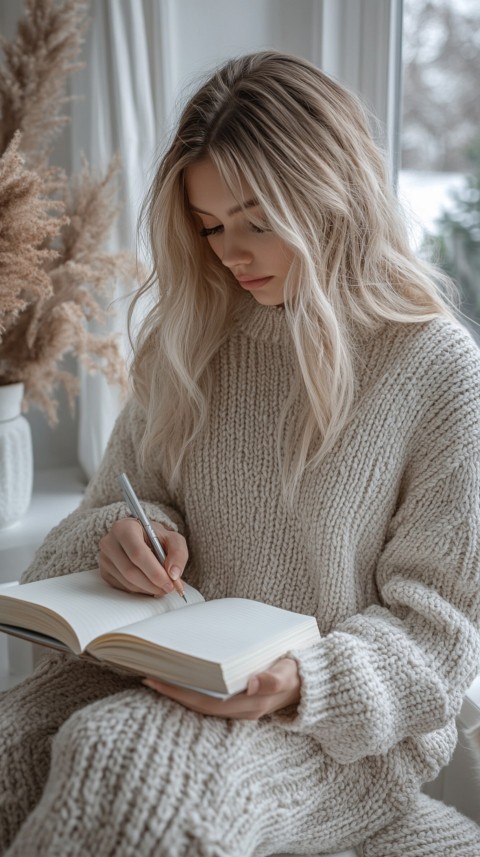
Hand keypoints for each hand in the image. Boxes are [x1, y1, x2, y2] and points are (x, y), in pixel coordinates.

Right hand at [99, 517, 187, 595]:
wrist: (140, 537)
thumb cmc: (155, 537)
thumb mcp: (171, 539)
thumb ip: (178, 553)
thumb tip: (174, 574)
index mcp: (125, 528)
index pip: (137, 553)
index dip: (155, 572)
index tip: (170, 583)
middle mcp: (110, 542)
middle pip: (131, 571)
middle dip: (153, 584)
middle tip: (168, 588)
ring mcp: (104, 558)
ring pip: (127, 582)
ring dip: (148, 589)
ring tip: (162, 586)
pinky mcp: (104, 572)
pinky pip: (123, 588)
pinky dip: (140, 591)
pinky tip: (149, 584)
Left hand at [142, 657, 300, 718]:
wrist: (312, 684)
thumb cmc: (298, 673)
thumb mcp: (289, 672)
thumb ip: (274, 678)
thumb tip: (253, 683)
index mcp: (248, 704)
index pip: (204, 702)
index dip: (177, 693)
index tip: (153, 679)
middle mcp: (240, 711)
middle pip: (197, 705)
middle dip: (171, 692)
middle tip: (146, 673)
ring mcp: (240, 709)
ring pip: (202, 703)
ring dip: (180, 691)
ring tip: (159, 673)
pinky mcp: (240, 702)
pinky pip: (210, 699)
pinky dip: (193, 689)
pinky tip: (182, 676)